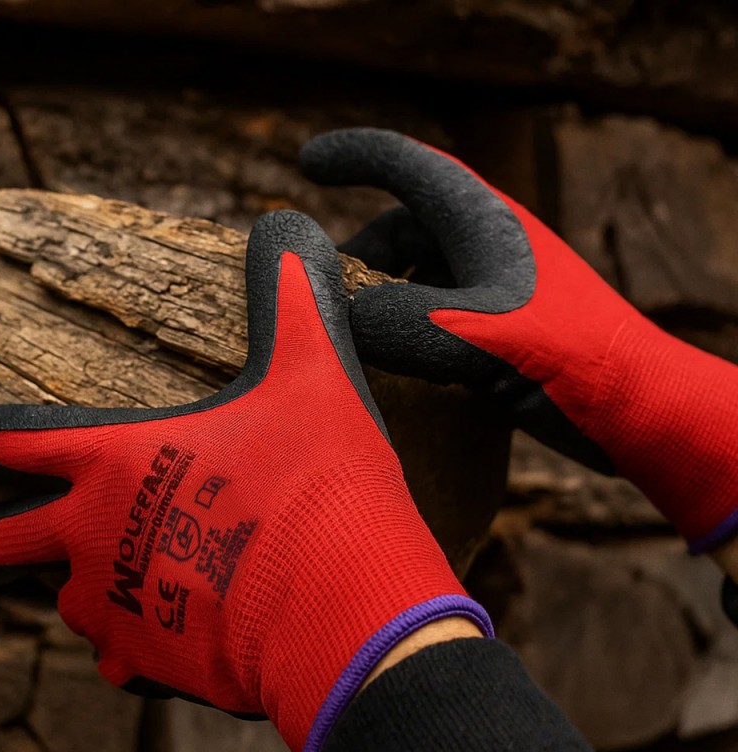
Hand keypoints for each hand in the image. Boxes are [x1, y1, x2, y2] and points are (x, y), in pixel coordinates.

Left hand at [0, 210, 491, 751]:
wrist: (343, 599)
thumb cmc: (320, 480)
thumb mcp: (314, 373)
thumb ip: (291, 300)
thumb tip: (293, 228)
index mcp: (116, 458)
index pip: (11, 444)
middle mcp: (93, 534)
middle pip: (3, 543)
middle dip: (10, 534)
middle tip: (42, 528)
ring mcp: (114, 603)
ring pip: (62, 600)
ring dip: (85, 584)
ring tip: (134, 573)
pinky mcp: (147, 661)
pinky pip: (117, 656)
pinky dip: (136, 642)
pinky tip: (175, 630)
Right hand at [300, 128, 737, 622]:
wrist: (636, 404)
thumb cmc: (567, 358)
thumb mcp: (470, 337)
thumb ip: (394, 321)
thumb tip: (333, 315)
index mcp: (481, 221)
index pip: (408, 165)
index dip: (353, 157)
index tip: (307, 165)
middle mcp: (490, 241)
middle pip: (408, 222)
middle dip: (362, 249)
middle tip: (327, 292)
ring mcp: (500, 281)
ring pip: (423, 267)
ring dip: (385, 289)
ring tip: (361, 329)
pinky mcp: (507, 321)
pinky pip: (441, 304)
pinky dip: (410, 318)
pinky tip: (402, 354)